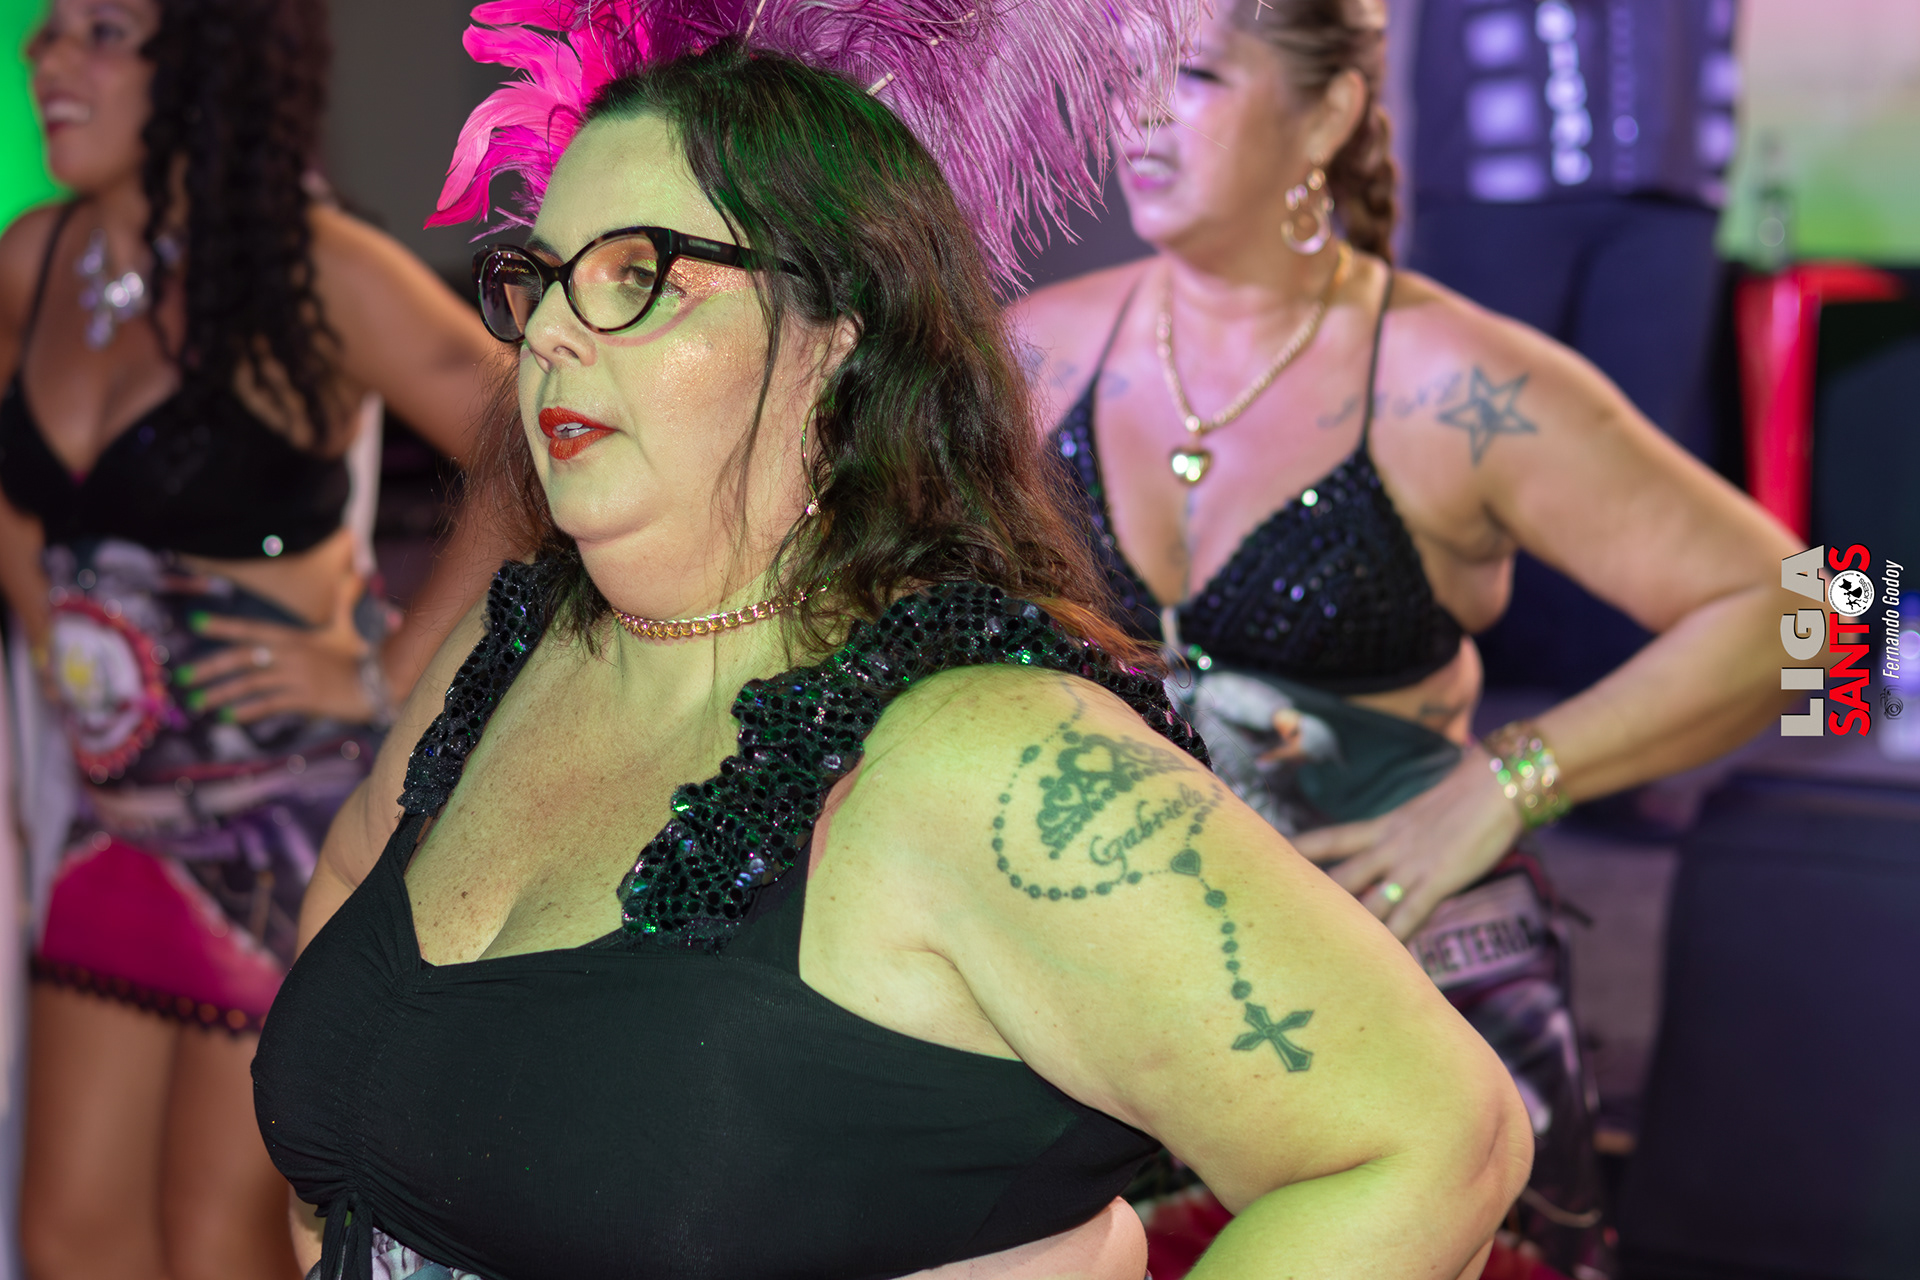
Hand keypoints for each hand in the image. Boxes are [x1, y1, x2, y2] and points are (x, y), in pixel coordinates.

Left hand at [175, 577, 377, 724]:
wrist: (381, 682)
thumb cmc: (359, 657)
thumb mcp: (344, 629)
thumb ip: (341, 603)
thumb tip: (355, 573)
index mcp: (294, 637)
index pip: (252, 628)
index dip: (223, 625)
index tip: (195, 622)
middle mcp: (291, 654)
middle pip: (242, 658)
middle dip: (209, 667)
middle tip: (182, 676)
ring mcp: (297, 677)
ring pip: (249, 684)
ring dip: (220, 693)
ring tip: (196, 702)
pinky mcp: (304, 699)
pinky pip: (268, 705)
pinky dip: (246, 711)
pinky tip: (228, 717)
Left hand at [1292, 747, 1521, 939]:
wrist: (1497, 785)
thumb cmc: (1467, 796)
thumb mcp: (1422, 814)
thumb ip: (1402, 836)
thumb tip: (1392, 852)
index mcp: (1382, 827)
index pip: (1329, 840)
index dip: (1298, 852)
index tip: (1269, 861)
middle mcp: (1387, 847)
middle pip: (1339, 877)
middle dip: (1312, 901)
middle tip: (1281, 921)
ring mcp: (1409, 865)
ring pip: (1367, 903)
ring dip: (1348, 930)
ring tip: (1321, 955)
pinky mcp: (1436, 880)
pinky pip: (1409, 917)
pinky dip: (1396, 942)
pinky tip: (1384, 964)